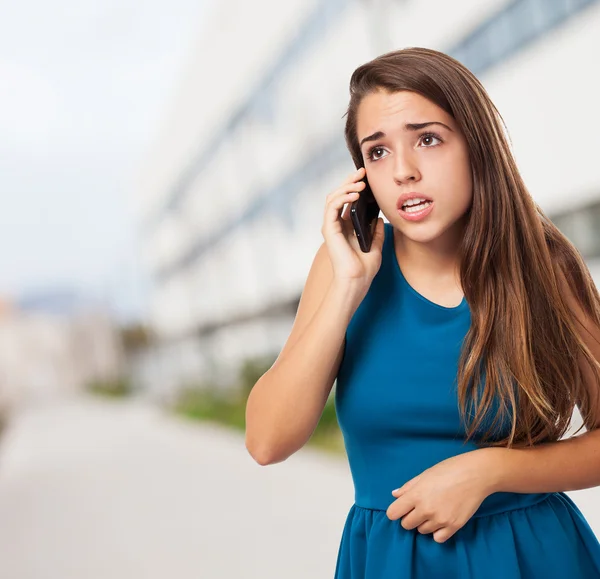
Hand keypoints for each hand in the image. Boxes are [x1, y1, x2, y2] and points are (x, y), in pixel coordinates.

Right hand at [321, 166, 383, 283]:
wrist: (357, 281)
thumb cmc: (365, 268)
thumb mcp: (376, 245)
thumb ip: (377, 231)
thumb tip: (380, 218)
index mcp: (346, 227)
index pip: (347, 200)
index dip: (354, 187)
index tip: (366, 177)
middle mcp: (336, 225)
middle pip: (339, 195)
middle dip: (349, 181)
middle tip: (362, 171)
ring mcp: (331, 226)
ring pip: (333, 197)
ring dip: (346, 186)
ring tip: (360, 181)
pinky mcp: (329, 229)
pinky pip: (332, 206)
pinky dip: (342, 197)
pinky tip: (355, 193)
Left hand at [386, 449, 497, 542]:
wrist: (475, 474)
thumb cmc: (449, 469)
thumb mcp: (425, 474)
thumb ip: (408, 487)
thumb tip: (395, 495)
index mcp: (416, 495)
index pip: (393, 513)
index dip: (396, 511)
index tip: (402, 508)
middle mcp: (426, 509)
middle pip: (406, 525)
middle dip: (410, 517)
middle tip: (419, 508)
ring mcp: (440, 520)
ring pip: (422, 531)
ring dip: (424, 523)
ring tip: (434, 510)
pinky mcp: (454, 527)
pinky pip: (438, 538)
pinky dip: (438, 532)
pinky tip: (442, 520)